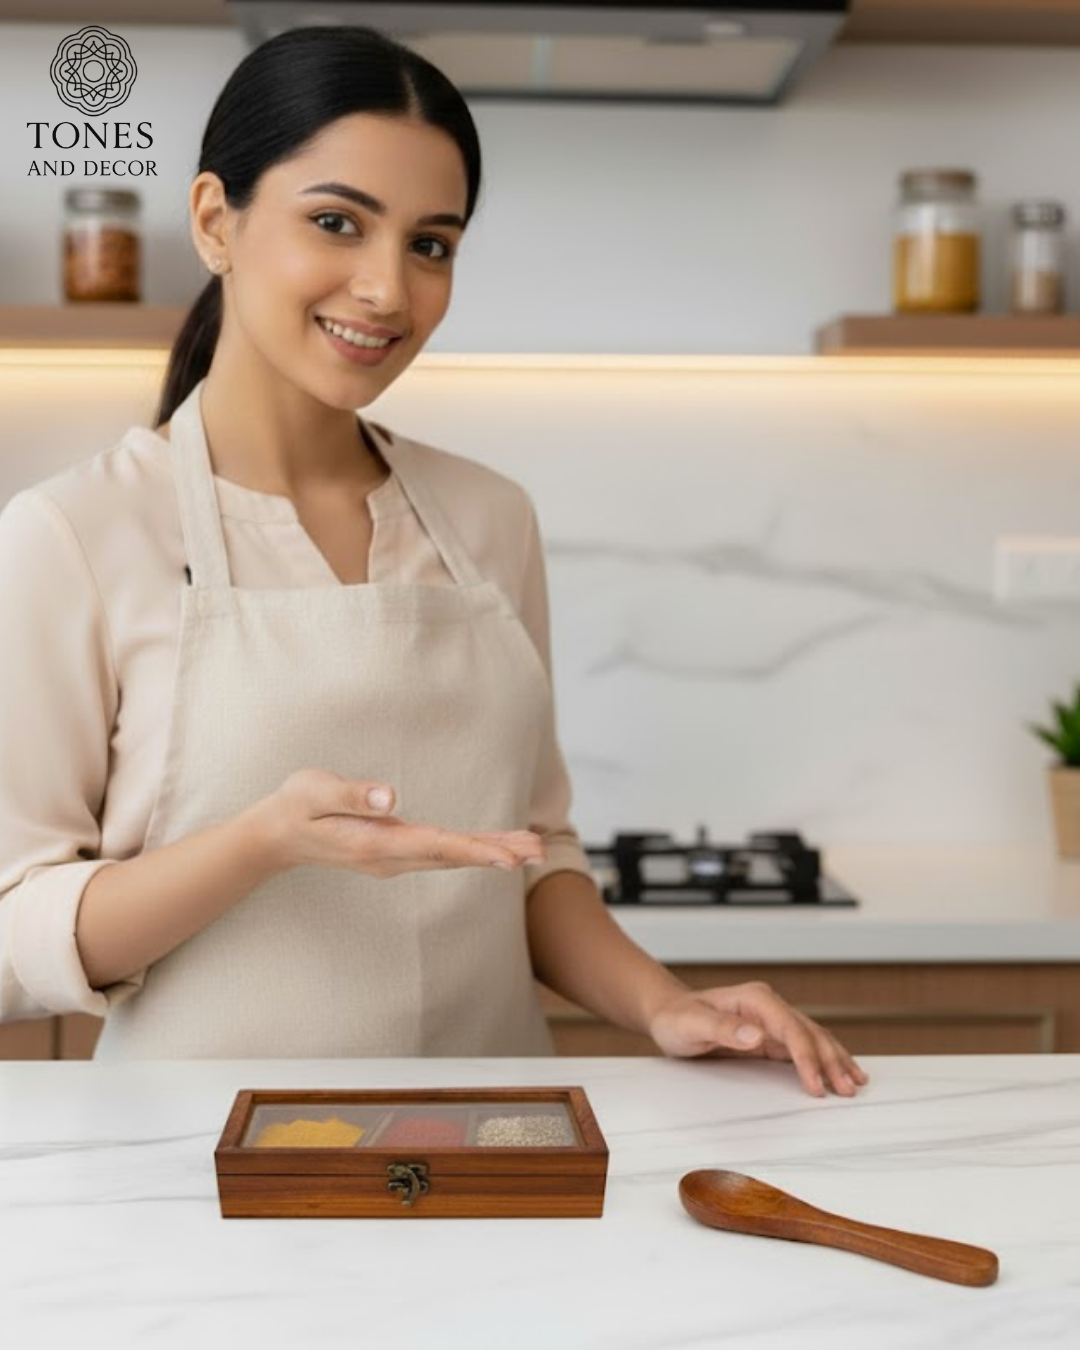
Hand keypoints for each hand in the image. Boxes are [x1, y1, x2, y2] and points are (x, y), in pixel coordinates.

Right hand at [253, 768, 544, 877]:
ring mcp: (395, 858)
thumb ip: (351, 794)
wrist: (276, 835)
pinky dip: (475, 849)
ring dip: (493, 853)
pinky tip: (499, 848)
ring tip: (534, 849)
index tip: (508, 858)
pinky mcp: (397, 851)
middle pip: (452, 856)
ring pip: (452, 857)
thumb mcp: (313, 790)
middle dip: (497, 854)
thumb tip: (390, 796)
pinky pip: (444, 853)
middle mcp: (390, 858)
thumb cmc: (295, 806)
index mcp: (374, 844)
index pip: (433, 846)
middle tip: (540, 852)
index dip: (473, 850)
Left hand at [647, 980, 868, 1097]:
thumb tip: (755, 1035)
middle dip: (830, 1061)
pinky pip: (802, 1047)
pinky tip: (838, 1071)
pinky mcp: (770, 1036)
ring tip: (854, 1081)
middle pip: (809, 1033)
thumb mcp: (692, 1024)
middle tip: (847, 1089)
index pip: (790, 1028)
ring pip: (813, 1038)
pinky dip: (822, 1060)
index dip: (806, 1057)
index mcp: (755, 999)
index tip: (816, 1084)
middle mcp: (768, 1006)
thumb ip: (722, 1028)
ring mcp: (771, 1021)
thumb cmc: (677, 1018)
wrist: (669, 1014)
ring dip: (834, 1060)